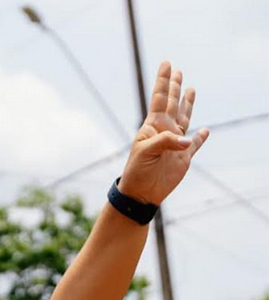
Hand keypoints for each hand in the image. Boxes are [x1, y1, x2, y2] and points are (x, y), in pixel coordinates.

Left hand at [117, 61, 208, 205]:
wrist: (140, 193)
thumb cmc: (137, 171)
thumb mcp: (146, 152)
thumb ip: (166, 141)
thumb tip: (189, 138)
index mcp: (152, 126)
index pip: (160, 99)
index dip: (164, 81)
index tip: (167, 64)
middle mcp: (164, 131)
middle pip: (172, 104)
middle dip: (174, 87)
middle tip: (177, 70)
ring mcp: (175, 144)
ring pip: (184, 118)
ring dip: (188, 104)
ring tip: (190, 89)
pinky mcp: (184, 158)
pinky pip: (195, 145)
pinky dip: (200, 138)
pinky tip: (205, 130)